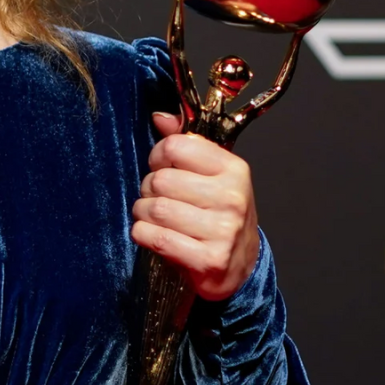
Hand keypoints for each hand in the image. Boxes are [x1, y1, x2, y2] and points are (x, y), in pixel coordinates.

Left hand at [130, 113, 260, 300]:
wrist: (241, 266)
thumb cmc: (220, 215)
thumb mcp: (212, 175)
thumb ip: (185, 144)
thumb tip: (160, 118)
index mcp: (233, 169)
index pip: (176, 147)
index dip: (158, 157)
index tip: (161, 168)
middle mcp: (232, 198)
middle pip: (160, 181)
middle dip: (148, 190)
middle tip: (156, 199)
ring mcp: (223, 231)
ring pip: (155, 209)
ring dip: (143, 214)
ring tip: (153, 218)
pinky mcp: (209, 260)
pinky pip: (156, 238)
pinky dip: (143, 235)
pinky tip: (152, 235)